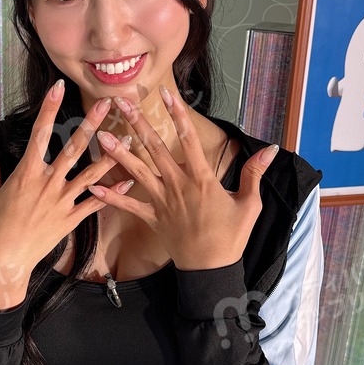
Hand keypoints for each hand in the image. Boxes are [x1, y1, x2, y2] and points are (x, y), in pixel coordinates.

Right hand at [0, 81, 128, 288]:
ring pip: (91, 173)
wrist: (3, 261)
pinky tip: (130, 182)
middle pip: (74, 147)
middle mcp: (47, 183)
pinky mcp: (70, 220)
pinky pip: (95, 203)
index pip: (39, 133)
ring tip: (128, 138)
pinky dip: (113, 193)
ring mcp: (61, 201)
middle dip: (92, 123)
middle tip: (108, 105)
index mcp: (26, 173)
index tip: (58, 88)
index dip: (49, 108)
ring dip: (111, 155)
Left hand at [90, 84, 279, 269]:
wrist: (211, 270)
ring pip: (137, 172)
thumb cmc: (231, 237)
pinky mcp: (152, 218)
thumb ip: (254, 173)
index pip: (188, 139)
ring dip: (118, 153)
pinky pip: (128, 206)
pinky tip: (93, 186)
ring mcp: (162, 202)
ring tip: (101, 135)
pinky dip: (111, 197)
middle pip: (155, 148)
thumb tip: (271, 149)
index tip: (166, 94)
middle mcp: (178, 186)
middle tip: (122, 103)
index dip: (177, 115)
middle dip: (138, 123)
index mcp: (202, 179)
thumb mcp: (249, 203)